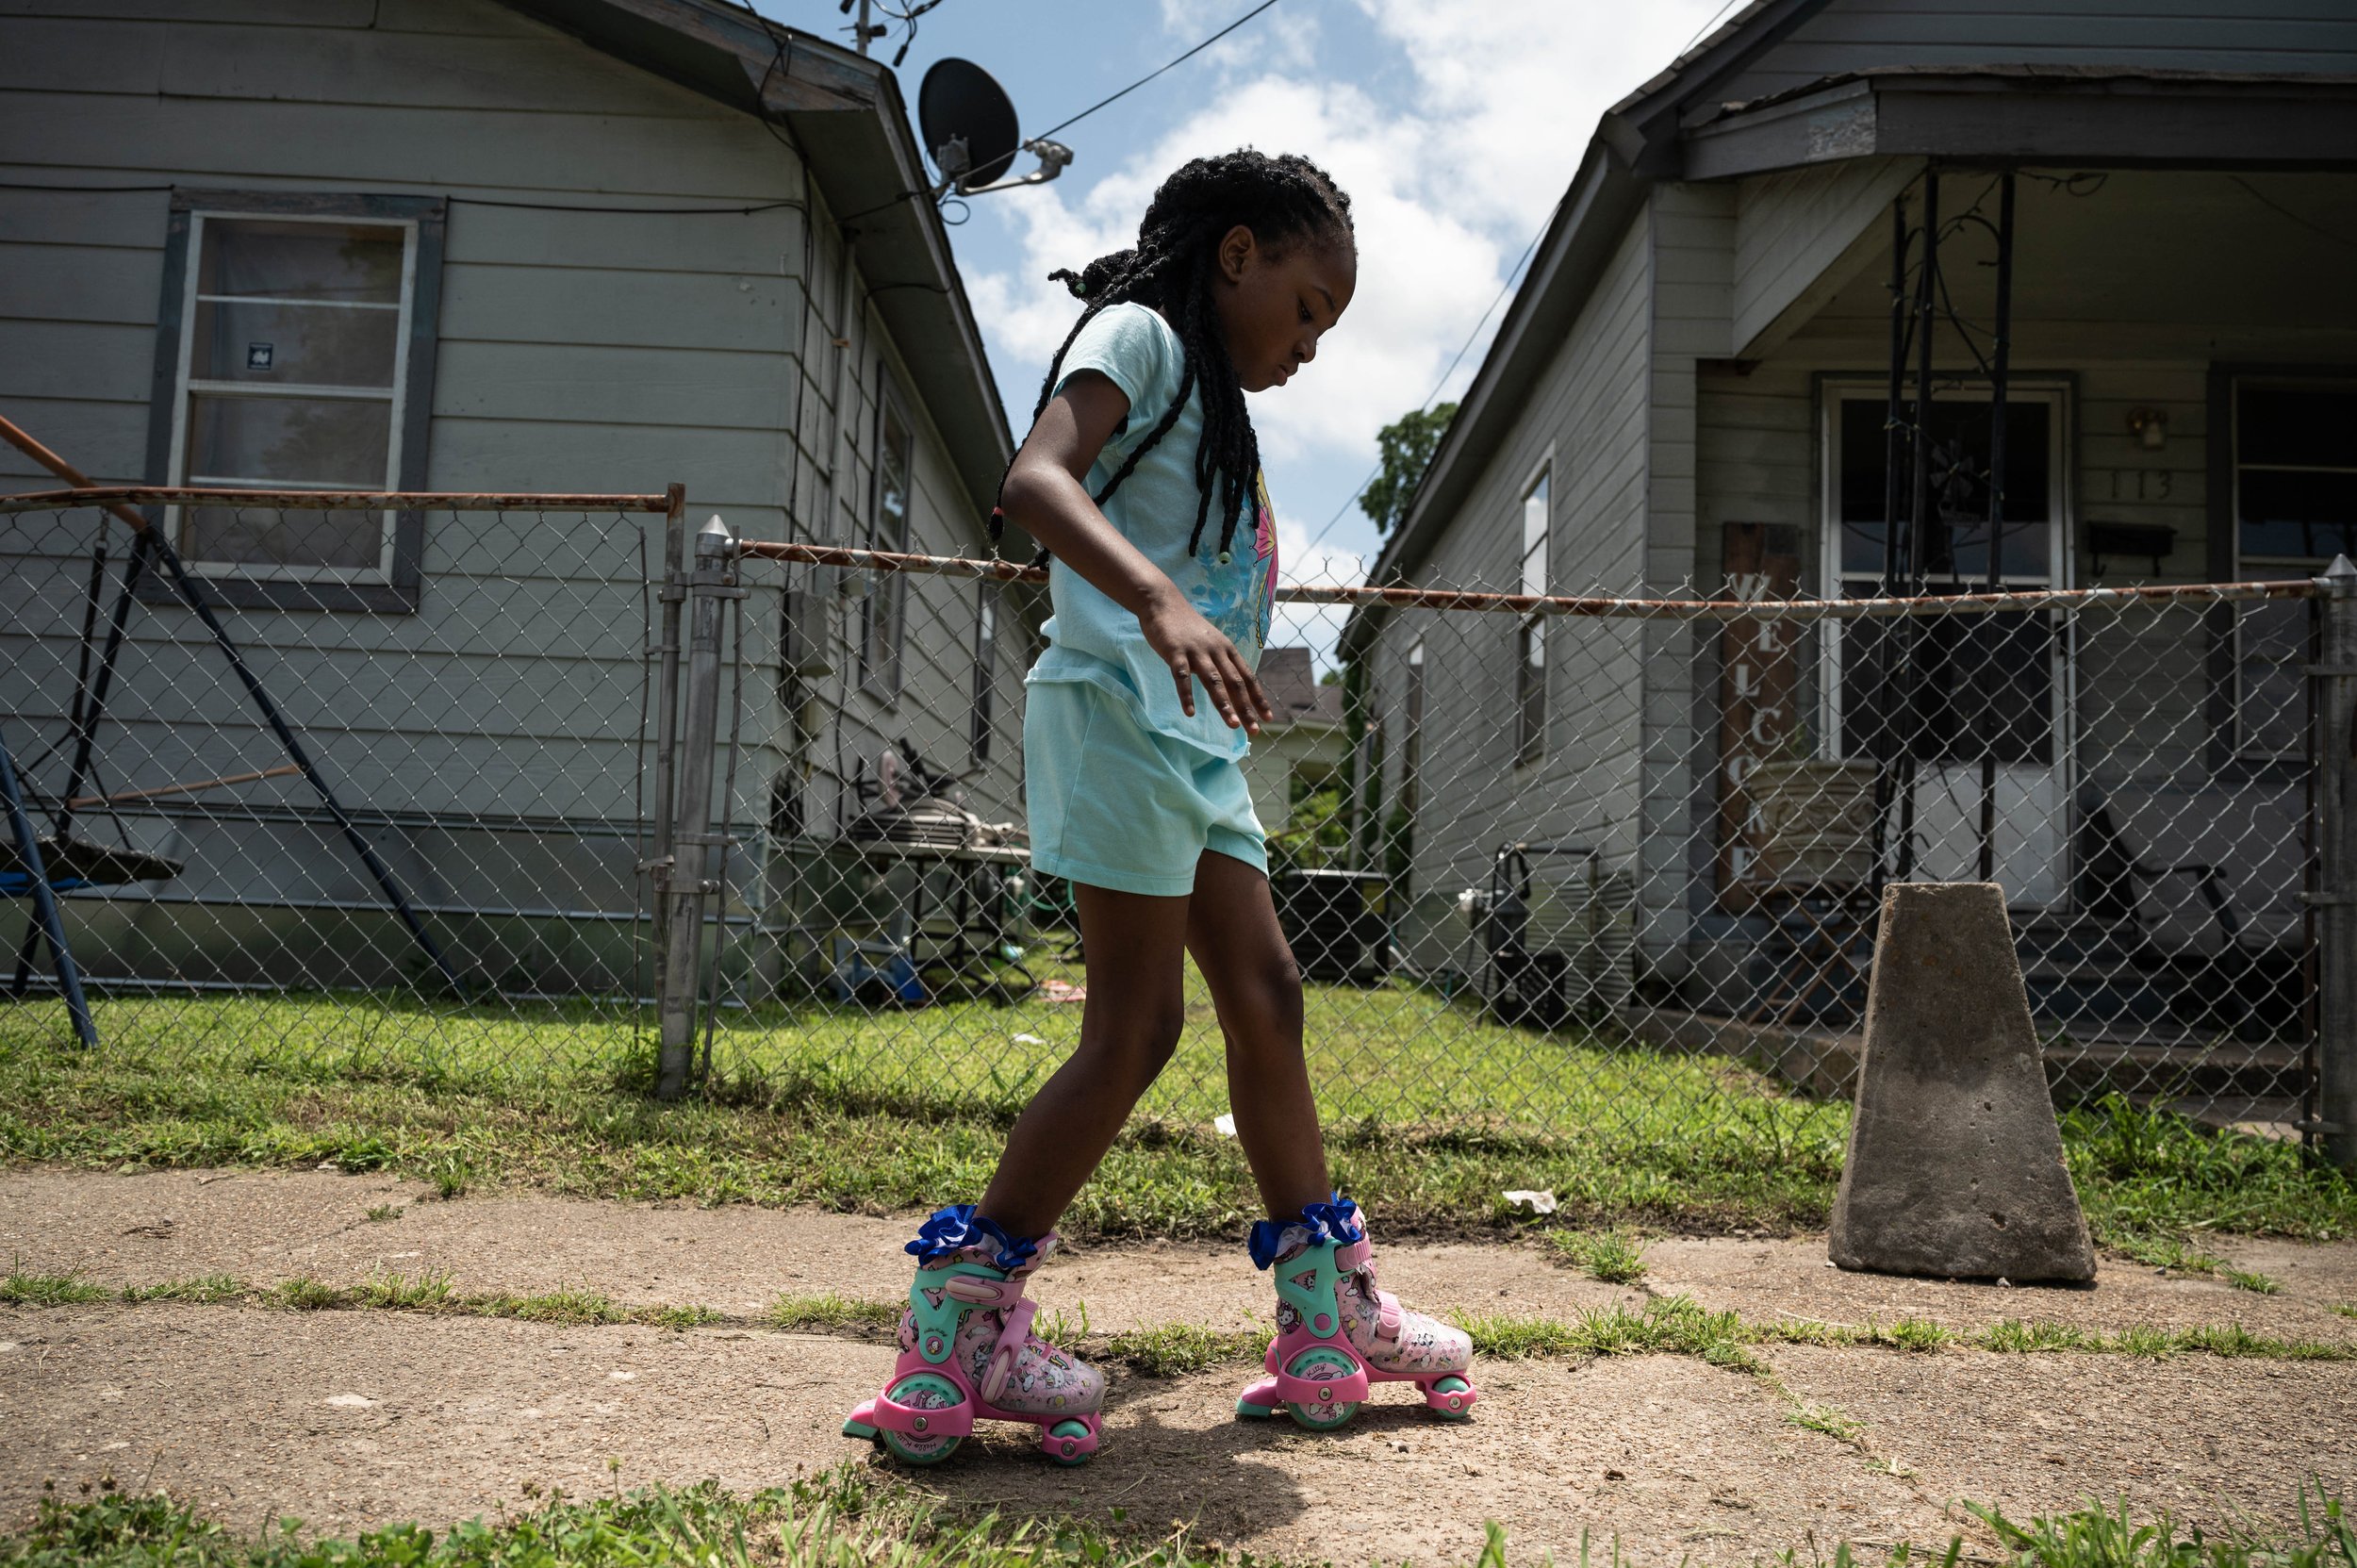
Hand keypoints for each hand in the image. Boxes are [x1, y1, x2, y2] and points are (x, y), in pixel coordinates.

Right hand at [1138, 588, 1273, 733]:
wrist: (1163, 602)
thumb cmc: (1187, 627)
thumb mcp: (1211, 642)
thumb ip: (1220, 662)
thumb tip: (1232, 685)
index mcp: (1227, 650)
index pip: (1248, 677)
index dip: (1258, 698)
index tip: (1268, 718)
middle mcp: (1216, 651)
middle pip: (1235, 683)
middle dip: (1247, 708)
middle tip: (1254, 731)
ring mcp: (1196, 651)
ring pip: (1214, 681)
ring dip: (1224, 704)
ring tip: (1233, 724)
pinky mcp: (1175, 652)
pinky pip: (1182, 677)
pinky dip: (1186, 696)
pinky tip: (1190, 713)